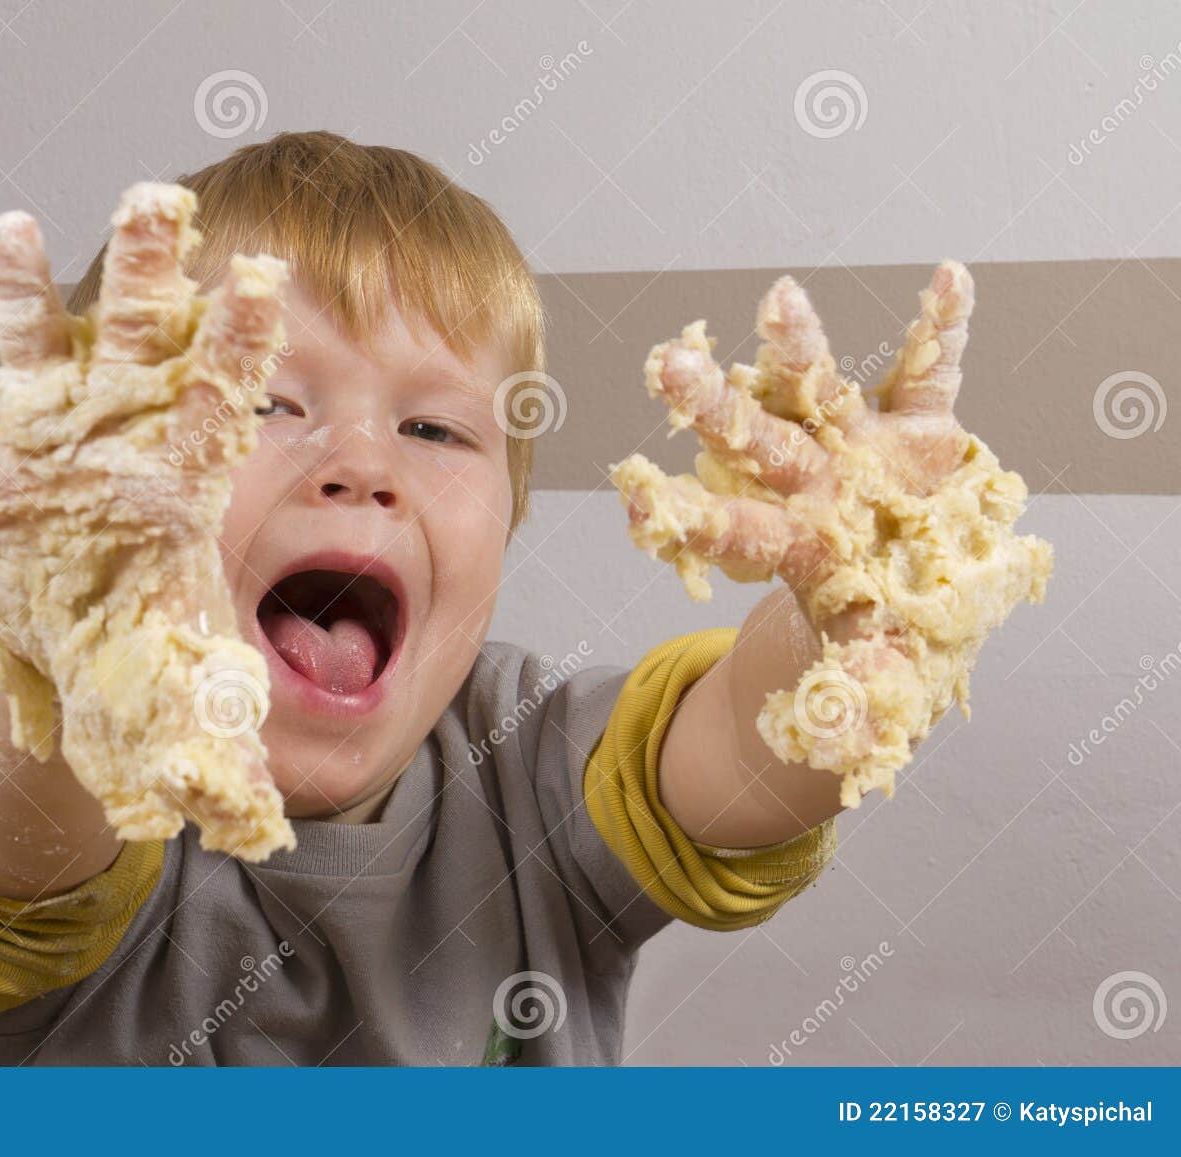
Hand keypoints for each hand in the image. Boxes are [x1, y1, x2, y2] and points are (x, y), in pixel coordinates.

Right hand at [0, 182, 294, 859]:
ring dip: (22, 299)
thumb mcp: (189, 707)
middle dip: (140, 281)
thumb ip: (223, 759)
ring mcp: (49, 462)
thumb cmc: (154, 661)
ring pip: (35, 364)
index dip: (241, 346)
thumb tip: (253, 832)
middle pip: (133, 356)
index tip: (261, 272)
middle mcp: (117, 458)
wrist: (92, 662)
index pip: (222, 409)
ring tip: (7, 224)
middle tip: (150, 199)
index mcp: (180, 499)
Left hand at [611, 262, 1051, 805]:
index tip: (636, 501)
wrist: (916, 585)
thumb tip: (841, 750)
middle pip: (755, 443)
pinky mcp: (920, 428)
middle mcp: (813, 483)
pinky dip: (943, 329)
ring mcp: (862, 449)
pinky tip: (950, 277)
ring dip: (801, 347)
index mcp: (792, 544)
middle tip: (664, 364)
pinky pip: (932, 374)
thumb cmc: (876, 628)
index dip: (688, 518)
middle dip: (714, 406)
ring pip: (822, 391)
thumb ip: (852, 700)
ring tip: (779, 294)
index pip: (731, 529)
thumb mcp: (866, 676)